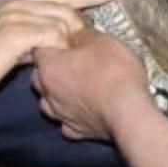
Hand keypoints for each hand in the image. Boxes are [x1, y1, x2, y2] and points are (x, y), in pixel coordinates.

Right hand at [0, 0, 109, 97]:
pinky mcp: (17, 32)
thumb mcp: (0, 45)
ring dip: (73, 36)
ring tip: (83, 50)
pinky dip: (60, 47)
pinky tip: (64, 58)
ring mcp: (16, 15)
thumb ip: (22, 42)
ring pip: (60, 19)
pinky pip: (52, 35)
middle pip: (62, 2)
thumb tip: (40, 50)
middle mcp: (16, 4)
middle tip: (104, 11)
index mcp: (12, 4)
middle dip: (87, 5)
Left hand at [31, 28, 150, 140]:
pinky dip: (73, 115)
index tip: (67, 40)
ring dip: (57, 94)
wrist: (129, 112)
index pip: (38, 50)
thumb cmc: (113, 72)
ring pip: (48, 102)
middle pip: (38, 77)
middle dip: (50, 69)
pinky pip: (67, 122)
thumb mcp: (100, 39)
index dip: (52, 43)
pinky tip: (84, 109)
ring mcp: (61, 115)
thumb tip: (75, 35)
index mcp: (49, 67)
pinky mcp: (77, 131)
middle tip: (71, 61)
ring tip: (75, 87)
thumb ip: (82, 34)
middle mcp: (48, 93)